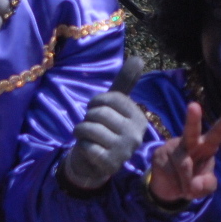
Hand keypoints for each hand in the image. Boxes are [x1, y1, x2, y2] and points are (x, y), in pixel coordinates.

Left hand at [61, 57, 146, 190]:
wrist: (95, 163)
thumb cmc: (106, 130)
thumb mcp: (115, 107)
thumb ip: (125, 83)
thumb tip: (138, 57)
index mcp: (139, 119)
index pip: (112, 98)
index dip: (97, 101)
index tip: (97, 110)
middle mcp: (136, 135)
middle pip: (100, 113)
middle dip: (88, 117)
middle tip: (93, 126)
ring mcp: (124, 151)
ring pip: (90, 128)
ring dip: (81, 130)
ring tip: (88, 136)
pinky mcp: (109, 164)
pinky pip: (86, 145)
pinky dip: (82, 145)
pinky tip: (89, 150)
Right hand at [147, 100, 220, 204]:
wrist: (168, 188)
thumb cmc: (193, 181)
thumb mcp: (205, 186)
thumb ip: (207, 185)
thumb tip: (195, 184)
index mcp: (206, 146)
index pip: (219, 132)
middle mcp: (190, 142)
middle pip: (192, 130)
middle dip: (193, 118)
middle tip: (194, 106)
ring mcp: (173, 147)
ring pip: (183, 165)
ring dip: (187, 183)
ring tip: (187, 191)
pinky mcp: (159, 155)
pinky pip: (170, 173)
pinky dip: (176, 185)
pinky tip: (174, 185)